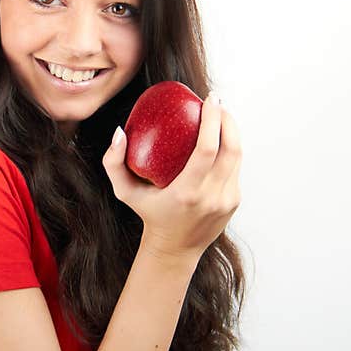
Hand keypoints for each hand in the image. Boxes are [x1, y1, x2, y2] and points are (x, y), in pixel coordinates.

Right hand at [102, 92, 241, 260]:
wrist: (174, 248)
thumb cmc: (149, 213)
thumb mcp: (124, 192)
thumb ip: (113, 163)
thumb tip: (119, 132)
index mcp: (187, 193)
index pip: (208, 149)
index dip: (213, 121)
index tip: (209, 101)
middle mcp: (211, 197)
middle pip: (231, 149)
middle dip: (227, 120)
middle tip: (216, 103)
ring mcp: (226, 201)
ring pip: (237, 157)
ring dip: (232, 132)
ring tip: (220, 115)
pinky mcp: (234, 202)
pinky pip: (235, 168)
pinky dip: (229, 149)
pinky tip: (220, 137)